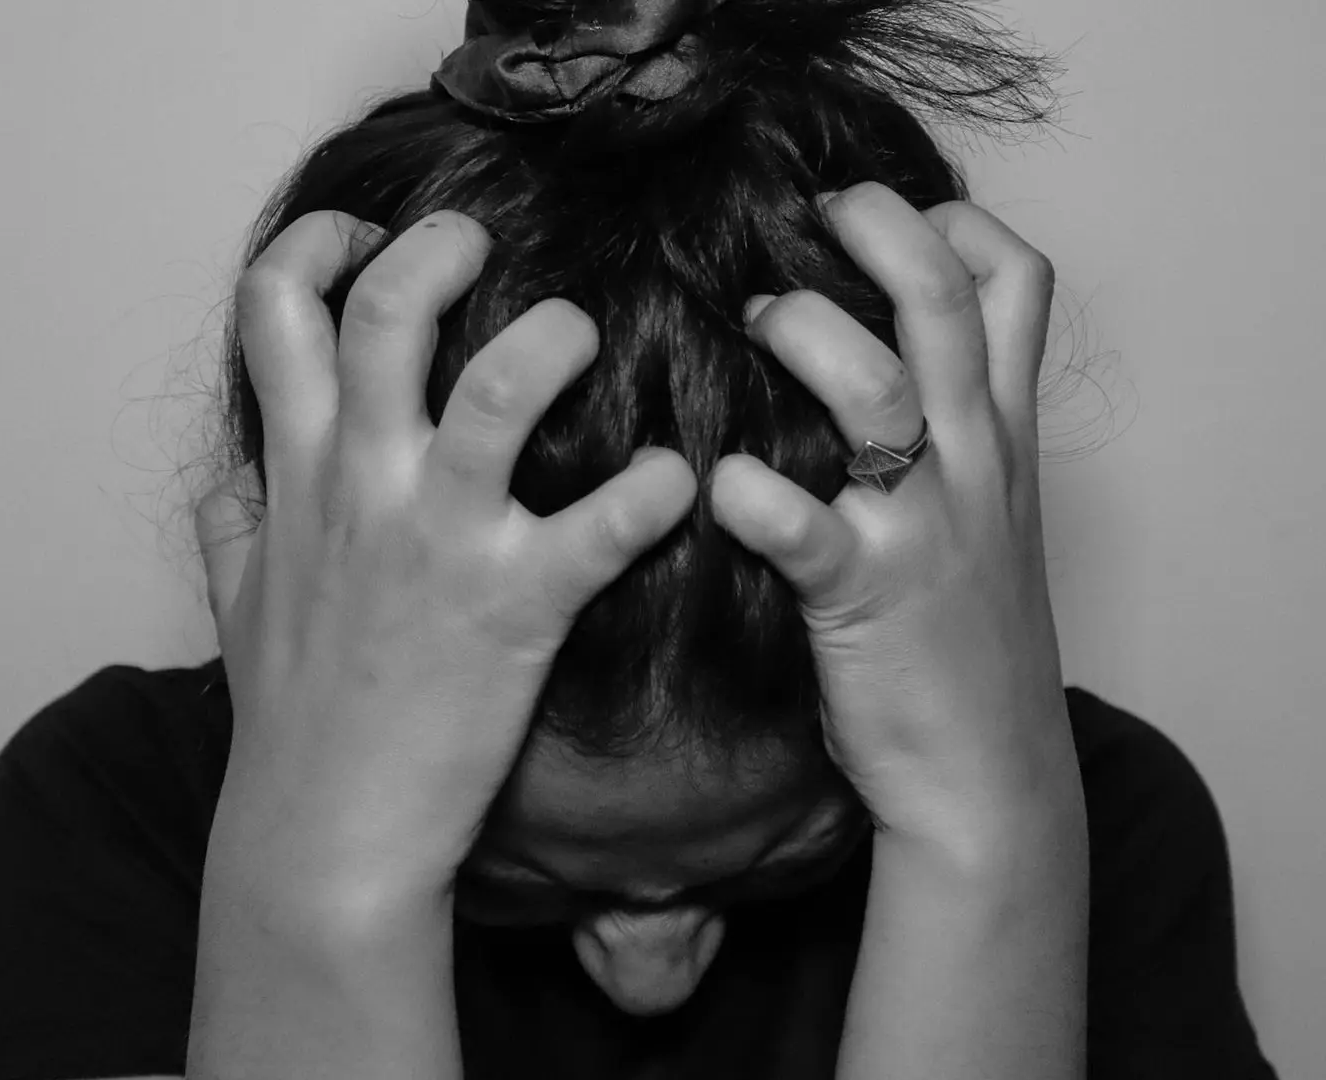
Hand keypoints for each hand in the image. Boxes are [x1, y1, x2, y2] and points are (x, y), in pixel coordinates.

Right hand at [193, 209, 696, 913]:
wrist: (328, 833)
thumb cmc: (292, 717)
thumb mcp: (236, 601)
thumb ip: (232, 519)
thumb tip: (226, 472)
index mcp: (300, 473)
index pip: (276, 310)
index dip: (318, 245)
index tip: (364, 239)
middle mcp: (365, 487)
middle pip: (389, 312)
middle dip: (439, 249)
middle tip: (487, 247)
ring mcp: (442, 542)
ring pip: (498, 389)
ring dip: (552, 340)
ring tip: (580, 336)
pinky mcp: (518, 606)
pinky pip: (602, 524)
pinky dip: (652, 491)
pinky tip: (674, 480)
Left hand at [710, 183, 1084, 861]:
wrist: (991, 778)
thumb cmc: (969, 644)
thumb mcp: (989, 521)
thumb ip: (949, 437)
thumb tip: (868, 358)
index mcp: (1001, 438)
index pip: (1016, 284)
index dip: (956, 224)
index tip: (890, 215)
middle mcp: (972, 464)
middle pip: (943, 304)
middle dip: (879, 232)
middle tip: (814, 218)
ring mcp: (921, 527)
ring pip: (880, 389)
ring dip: (810, 338)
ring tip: (758, 324)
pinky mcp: (863, 597)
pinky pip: (804, 527)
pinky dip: (754, 495)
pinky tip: (718, 482)